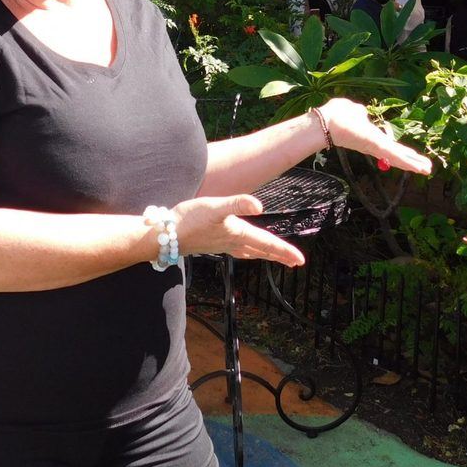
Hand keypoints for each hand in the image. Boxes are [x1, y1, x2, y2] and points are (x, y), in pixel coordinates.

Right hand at [171, 195, 304, 266]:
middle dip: (279, 256)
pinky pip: (238, 250)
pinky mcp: (213, 242)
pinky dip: (248, 251)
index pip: (267, 243)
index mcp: (238, 233)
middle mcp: (233, 242)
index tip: (300, 260)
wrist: (165, 235)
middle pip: (261, 250)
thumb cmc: (189, 219)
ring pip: (250, 252)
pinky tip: (245, 250)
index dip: (284, 250)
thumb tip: (259, 206)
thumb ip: (237, 204)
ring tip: (276, 258)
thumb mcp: (215, 206)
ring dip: (265, 254)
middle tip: (296, 263)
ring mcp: (223, 244)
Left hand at [318, 98, 431, 174]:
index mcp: (370, 137)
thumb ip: (360, 112)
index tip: (411, 156)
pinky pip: (396, 156)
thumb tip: (362, 112)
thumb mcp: (353, 110)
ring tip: (428, 170)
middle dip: (412, 161)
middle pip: (396, 155)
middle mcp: (374, 145)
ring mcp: (376, 147)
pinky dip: (410, 163)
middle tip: (426, 168)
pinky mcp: (378, 147)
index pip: (388, 147)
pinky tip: (422, 168)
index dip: (400, 152)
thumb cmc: (336, 114)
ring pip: (399, 157)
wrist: (326, 123)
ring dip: (415, 163)